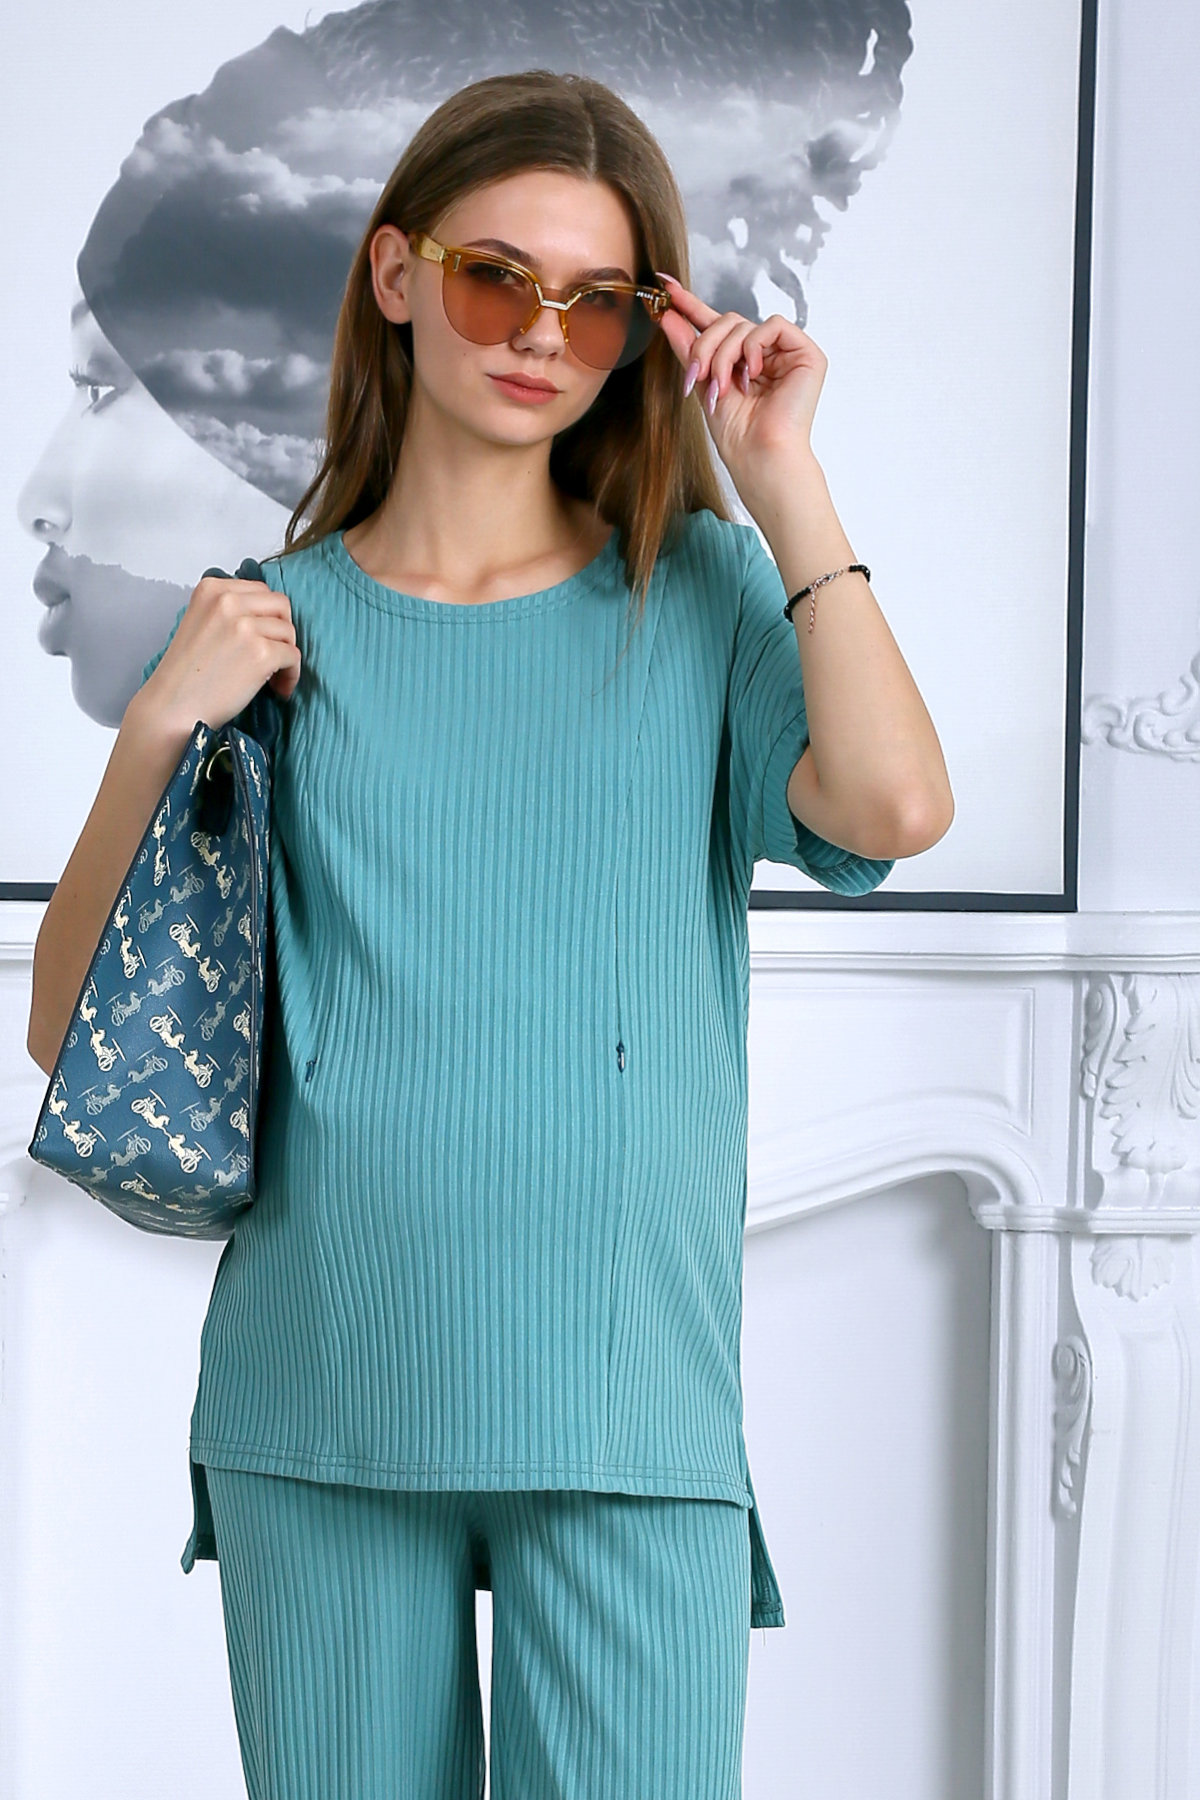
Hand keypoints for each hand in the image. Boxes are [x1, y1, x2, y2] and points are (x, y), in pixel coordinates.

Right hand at [140, 575, 300, 735]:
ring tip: (272, 677)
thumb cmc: (186, 675)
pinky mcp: (260, 652)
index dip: (267, 616)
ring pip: (288, 631)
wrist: (172, 707)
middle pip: (280, 605)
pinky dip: (291, 675)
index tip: (263, 636)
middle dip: (282, 630)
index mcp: (211, 589)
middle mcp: (227, 601)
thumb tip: (268, 615)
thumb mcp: (201, 622)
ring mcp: (244, 626)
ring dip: (286, 655)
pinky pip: (293, 656)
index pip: (260, 590)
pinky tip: (278, 689)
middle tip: (273, 654)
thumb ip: (229, 610)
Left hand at [654, 272, 826, 495]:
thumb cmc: (736, 433)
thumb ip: (688, 347)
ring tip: (725, 387)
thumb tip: (667, 314)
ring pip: (743, 325)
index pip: (716, 324)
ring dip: (725, 356)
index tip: (666, 287)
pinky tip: (753, 374)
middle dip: (705, 346)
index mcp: (742, 360)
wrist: (758, 457)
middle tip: (697, 376)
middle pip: (727, 321)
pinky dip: (754, 348)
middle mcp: (765, 353)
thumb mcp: (702, 383)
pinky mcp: (807, 354)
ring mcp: (787, 352)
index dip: (691, 305)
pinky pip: (771, 326)